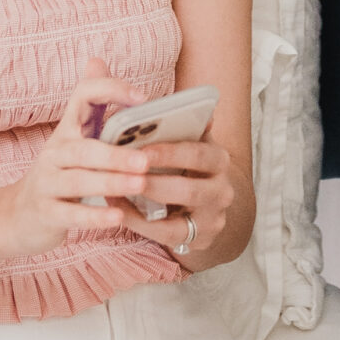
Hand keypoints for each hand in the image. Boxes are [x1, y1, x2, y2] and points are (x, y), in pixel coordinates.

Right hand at [0, 62, 155, 310]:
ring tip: (140, 185)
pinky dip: (94, 217)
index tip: (143, 97)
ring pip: (78, 181)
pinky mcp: (45, 213)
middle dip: (115, 154)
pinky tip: (118, 217)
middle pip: (83, 149)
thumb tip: (97, 59)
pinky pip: (70, 215)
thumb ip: (91, 104)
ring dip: (111, 183)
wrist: (17, 215)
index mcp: (67, 128)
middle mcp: (54, 152)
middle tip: (146, 160)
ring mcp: (47, 183)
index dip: (111, 90)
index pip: (83, 95)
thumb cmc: (59, 173)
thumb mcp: (73, 137)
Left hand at [118, 126, 235, 265]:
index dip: (169, 153)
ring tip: (116, 191)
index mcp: (219, 159)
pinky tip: (118, 212)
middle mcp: (222, 189)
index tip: (140, 150)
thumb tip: (182, 101)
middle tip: (125, 175)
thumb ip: (182, 125)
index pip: (198, 153)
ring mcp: (213, 217)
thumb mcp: (189, 143)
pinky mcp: (199, 239)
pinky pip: (166, 234)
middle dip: (154, 182)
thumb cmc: (187, 166)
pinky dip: (139, 223)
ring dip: (144, 204)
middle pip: (190, 189)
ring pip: (179, 215)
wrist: (208, 204)